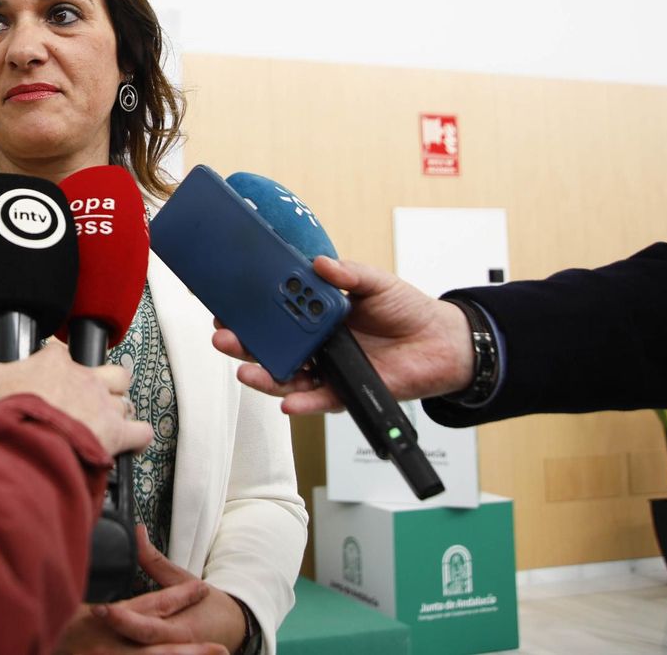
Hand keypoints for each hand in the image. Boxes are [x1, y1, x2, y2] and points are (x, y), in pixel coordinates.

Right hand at [0, 342, 149, 458]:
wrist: (31, 443)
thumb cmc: (11, 413)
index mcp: (54, 364)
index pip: (60, 353)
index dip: (55, 363)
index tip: (48, 375)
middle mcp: (85, 378)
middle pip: (108, 370)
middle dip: (104, 380)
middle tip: (89, 395)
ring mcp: (104, 405)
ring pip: (125, 397)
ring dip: (118, 407)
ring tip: (107, 419)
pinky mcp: (118, 434)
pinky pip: (140, 432)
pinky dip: (137, 437)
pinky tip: (130, 442)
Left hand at [74, 526, 241, 652]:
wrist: (231, 630)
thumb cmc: (206, 605)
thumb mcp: (183, 580)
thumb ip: (156, 561)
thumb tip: (137, 532)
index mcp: (179, 630)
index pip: (146, 628)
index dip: (122, 620)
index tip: (99, 608)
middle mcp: (172, 647)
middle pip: (135, 647)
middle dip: (108, 635)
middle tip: (83, 620)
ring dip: (110, 647)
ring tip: (80, 637)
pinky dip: (117, 650)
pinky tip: (92, 646)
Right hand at [210, 254, 473, 414]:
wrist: (442, 343)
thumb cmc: (408, 310)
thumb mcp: (376, 283)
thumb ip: (348, 274)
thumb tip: (319, 264)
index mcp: (317, 314)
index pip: (275, 313)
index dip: (250, 312)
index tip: (227, 307)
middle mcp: (316, 343)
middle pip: (270, 346)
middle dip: (243, 344)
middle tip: (224, 337)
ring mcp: (327, 369)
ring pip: (286, 376)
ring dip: (262, 376)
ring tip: (245, 371)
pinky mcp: (344, 392)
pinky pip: (318, 399)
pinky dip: (302, 402)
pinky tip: (288, 401)